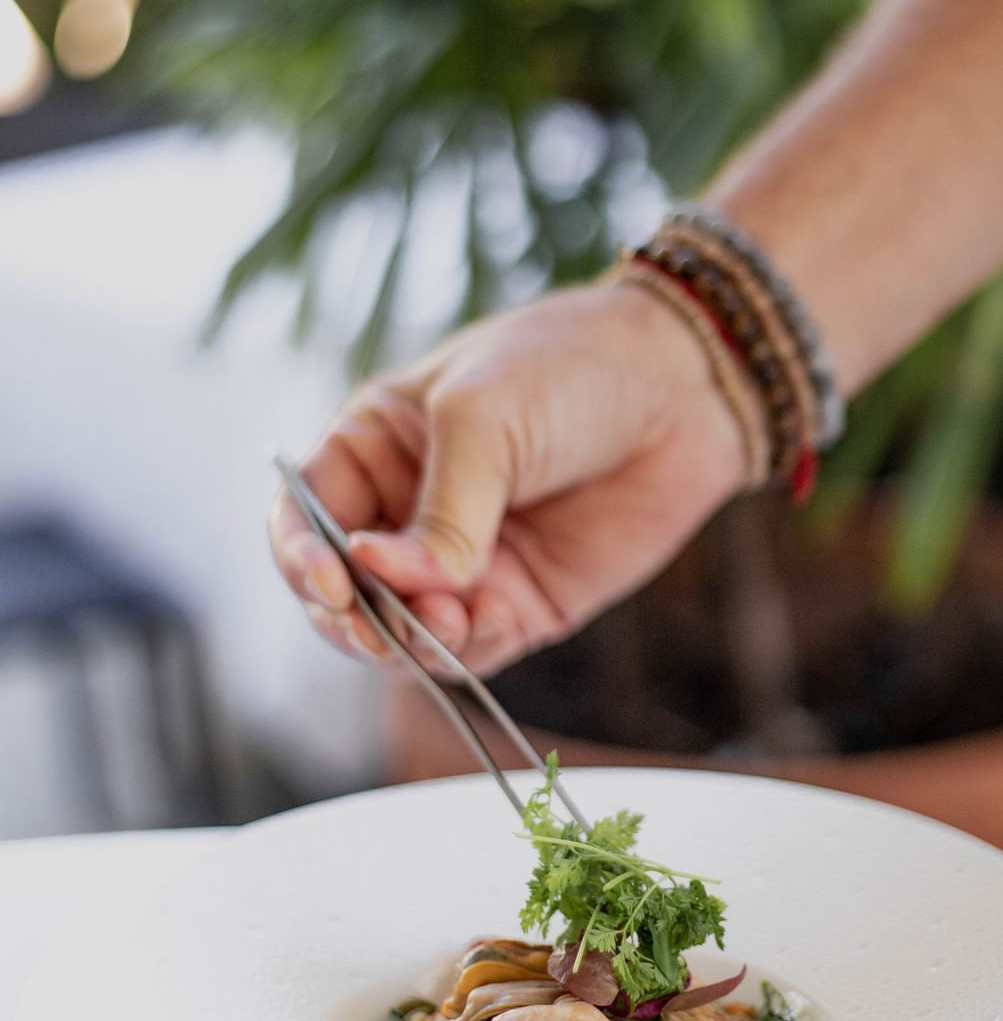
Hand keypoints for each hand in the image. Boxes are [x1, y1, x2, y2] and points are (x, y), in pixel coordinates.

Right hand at [269, 280, 749, 674]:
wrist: (685, 387)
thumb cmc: (569, 368)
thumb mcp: (485, 417)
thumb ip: (441, 510)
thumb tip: (386, 581)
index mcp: (375, 446)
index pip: (303, 517)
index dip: (300, 557)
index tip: (331, 578)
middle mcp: (407, 511)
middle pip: (339, 592)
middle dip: (347, 617)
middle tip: (375, 626)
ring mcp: (463, 563)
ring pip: (397, 633)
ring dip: (404, 640)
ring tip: (442, 618)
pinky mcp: (520, 603)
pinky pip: (468, 651)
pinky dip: (457, 653)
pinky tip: (472, 626)